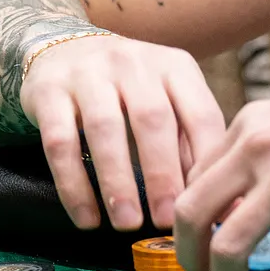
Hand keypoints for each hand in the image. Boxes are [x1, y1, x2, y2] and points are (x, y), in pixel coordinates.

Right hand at [20, 34, 225, 231]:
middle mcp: (133, 63)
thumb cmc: (130, 87)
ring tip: (127, 223)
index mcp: (175, 66)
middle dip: (162, 175)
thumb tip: (221, 201)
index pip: (200, 113)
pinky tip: (87, 218)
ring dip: (117, 181)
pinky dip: (73, 185)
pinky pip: (58, 143)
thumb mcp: (168, 98)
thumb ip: (190, 141)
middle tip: (166, 220)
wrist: (63, 47)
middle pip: (152, 119)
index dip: (206, 160)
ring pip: (104, 129)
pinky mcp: (48, 92)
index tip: (206, 202)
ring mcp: (88, 74)